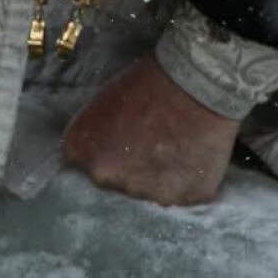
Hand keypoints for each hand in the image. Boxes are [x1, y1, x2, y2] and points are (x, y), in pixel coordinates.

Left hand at [62, 55, 239, 206]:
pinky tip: (196, 154)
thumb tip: (102, 147)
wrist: (197, 84)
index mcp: (79, 151)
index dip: (109, 150)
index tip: (125, 138)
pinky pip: (184, 193)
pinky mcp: (182, 197)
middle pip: (116, 180)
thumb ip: (95, 134)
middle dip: (132, 167)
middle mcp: (104, 177)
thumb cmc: (149, 81)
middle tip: (154, 141)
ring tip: (179, 145)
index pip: (86, 163)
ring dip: (161, 176)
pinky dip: (190, 180)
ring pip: (151, 190)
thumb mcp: (104, 102)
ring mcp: (142, 191)